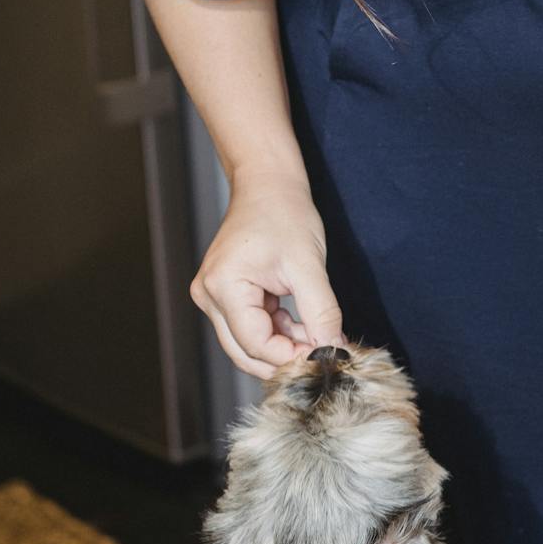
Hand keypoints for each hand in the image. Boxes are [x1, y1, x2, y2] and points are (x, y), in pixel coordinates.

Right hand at [188, 167, 345, 378]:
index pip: (256, 344)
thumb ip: (321, 312)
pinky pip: (251, 330)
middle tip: (324, 355)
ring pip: (248, 345)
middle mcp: (209, 296)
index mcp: (223, 286)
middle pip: (246, 352)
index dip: (292, 358)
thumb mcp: (309, 265)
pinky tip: (301, 323)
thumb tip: (333, 350)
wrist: (267, 185)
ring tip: (316, 331)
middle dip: (286, 359)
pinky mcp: (225, 298)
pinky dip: (278, 334)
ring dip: (284, 347)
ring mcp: (214, 298)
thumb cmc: (284, 212)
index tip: (327, 356)